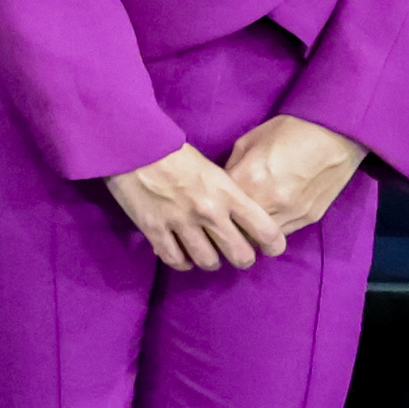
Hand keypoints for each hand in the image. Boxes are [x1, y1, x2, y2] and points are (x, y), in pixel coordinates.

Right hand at [105, 144, 291, 270]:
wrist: (134, 145)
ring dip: (211, 261)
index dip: (274, 244)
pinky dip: (182, 262)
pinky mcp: (155, 229)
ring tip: (209, 255)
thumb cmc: (174, 152)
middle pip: (240, 255)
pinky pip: (175, 260)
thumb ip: (227, 194)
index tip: (272, 248)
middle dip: (243, 258)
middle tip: (238, 253)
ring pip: (209, 262)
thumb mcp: (212, 169)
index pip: (264, 229)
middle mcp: (208, 212)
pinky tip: (184, 257)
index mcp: (227, 192)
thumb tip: (239, 218)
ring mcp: (181, 222)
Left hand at [224, 114, 367, 235]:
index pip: (220, 209)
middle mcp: (268, 201)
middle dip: (231, 227)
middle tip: (228, 221)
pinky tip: (270, 218)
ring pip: (261, 241)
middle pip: (238, 231)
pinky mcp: (308, 218)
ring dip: (252, 234)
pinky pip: (283, 234)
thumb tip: (223, 188)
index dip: (214, 210)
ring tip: (249, 223)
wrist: (334, 134)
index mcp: (249, 179)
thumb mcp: (249, 142)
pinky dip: (272, 230)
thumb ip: (232, 167)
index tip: (212, 209)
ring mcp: (290, 213)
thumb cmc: (289, 131)